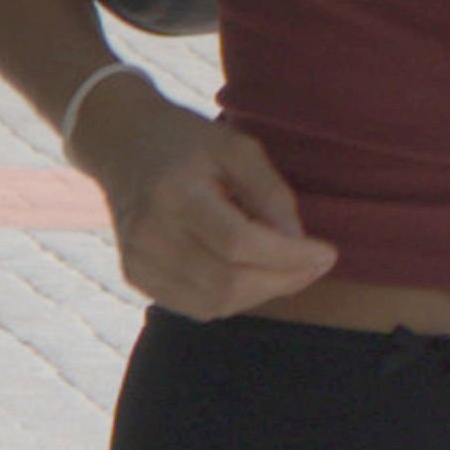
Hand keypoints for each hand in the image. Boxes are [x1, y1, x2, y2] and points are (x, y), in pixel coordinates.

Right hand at [68, 77, 336, 319]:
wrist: (122, 144)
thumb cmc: (187, 142)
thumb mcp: (236, 147)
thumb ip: (270, 192)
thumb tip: (297, 243)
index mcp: (173, 193)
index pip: (239, 243)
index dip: (289, 256)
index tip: (327, 253)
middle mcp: (148, 233)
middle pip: (228, 281)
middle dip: (283, 280)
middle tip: (315, 265)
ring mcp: (137, 260)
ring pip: (215, 302)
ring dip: (261, 292)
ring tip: (287, 268)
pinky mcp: (135, 276)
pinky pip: (197, 307)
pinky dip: (233, 299)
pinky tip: (251, 275)